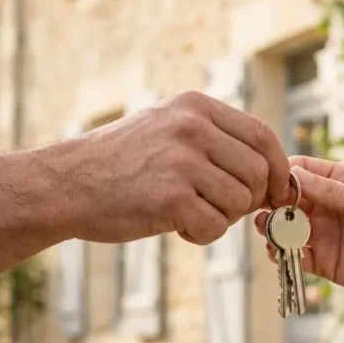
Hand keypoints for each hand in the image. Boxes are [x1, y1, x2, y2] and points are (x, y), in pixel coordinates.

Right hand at [59, 91, 288, 244]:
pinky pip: (215, 227)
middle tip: (219, 208)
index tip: (278, 192)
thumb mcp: (166, 128)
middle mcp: (191, 128)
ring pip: (239, 203)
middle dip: (249, 199)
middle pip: (258, 173)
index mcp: (195, 107)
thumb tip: (273, 172)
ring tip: (187, 213)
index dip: (278, 169)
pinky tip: (175, 226)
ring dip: (220, 218)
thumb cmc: (119, 163)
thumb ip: (215, 140)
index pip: (262, 135)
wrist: (65, 183)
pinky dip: (200, 235)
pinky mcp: (170, 198)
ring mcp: (181, 162)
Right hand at [254, 156, 343, 316]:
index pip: (303, 170)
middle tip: (260, 206)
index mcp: (341, 182)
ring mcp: (323, 234)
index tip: (271, 179)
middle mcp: (327, 206)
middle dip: (272, 201)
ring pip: (286, 227)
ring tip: (267, 228)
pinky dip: (281, 253)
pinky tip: (278, 251)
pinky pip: (294, 255)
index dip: (284, 173)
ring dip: (272, 227)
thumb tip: (292, 174)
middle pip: (288, 198)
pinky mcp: (322, 262)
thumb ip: (330, 192)